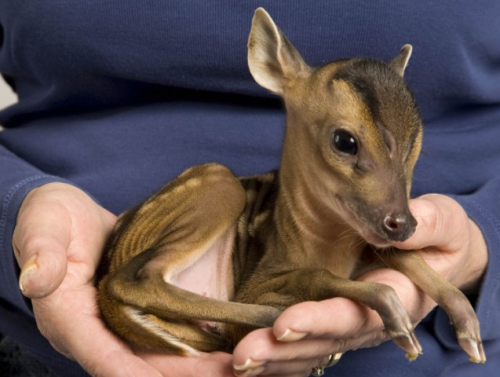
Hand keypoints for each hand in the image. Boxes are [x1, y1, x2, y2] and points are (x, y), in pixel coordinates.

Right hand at [13, 183, 233, 376]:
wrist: (67, 212)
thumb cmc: (50, 216)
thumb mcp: (42, 223)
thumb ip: (41, 250)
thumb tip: (35, 280)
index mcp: (67, 317)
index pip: (104, 357)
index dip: (138, 373)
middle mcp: (93, 330)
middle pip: (139, 366)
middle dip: (183, 374)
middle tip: (229, 371)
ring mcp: (114, 323)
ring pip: (155, 355)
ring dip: (193, 365)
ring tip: (233, 362)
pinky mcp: (131, 311)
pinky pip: (161, 334)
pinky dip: (190, 341)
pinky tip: (220, 339)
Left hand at [232, 194, 487, 376]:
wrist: (434, 255)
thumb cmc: (439, 236)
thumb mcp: (444, 223)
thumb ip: (431, 224)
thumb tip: (402, 230)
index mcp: (394, 299)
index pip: (355, 316)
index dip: (321, 321)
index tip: (285, 324)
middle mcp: (364, 322)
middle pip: (322, 342)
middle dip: (283, 350)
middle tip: (243, 353)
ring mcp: (343, 326)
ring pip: (305, 351)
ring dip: (269, 359)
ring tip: (231, 361)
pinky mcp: (326, 322)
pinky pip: (297, 345)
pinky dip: (268, 356)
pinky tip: (230, 360)